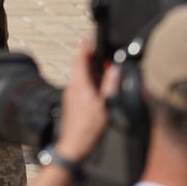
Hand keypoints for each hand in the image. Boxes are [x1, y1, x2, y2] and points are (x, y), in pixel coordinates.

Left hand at [55, 40, 120, 160]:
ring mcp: (71, 95)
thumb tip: (115, 69)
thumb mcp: (105, 105)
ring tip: (105, 71)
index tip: (88, 38)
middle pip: (80, 67)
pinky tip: (99, 87)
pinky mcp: (72, 103)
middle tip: (103, 55)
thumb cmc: (88, 129)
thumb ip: (110, 85)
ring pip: (81, 77)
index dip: (84, 47)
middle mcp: (72, 87)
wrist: (73, 147)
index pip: (79, 59)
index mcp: (79, 85)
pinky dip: (90, 82)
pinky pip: (81, 86)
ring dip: (92, 71)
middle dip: (91, 59)